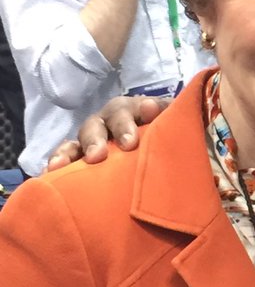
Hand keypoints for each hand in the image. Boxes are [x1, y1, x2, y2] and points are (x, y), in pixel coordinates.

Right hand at [45, 96, 169, 169]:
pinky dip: (57, 167)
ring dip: (67, 153)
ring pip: (75, 143)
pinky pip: (65, 161)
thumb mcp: (174, 123)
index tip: (135, 135)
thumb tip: (152, 108)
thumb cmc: (168, 133)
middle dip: (96, 140)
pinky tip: (48, 177)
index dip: (130, 120)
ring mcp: (92, 140)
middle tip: (98, 156)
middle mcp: (107, 122)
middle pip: (97, 126)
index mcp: (132, 110)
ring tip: (59, 166)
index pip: (129, 111)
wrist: (162, 147)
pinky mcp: (81, 158)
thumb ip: (169, 116)